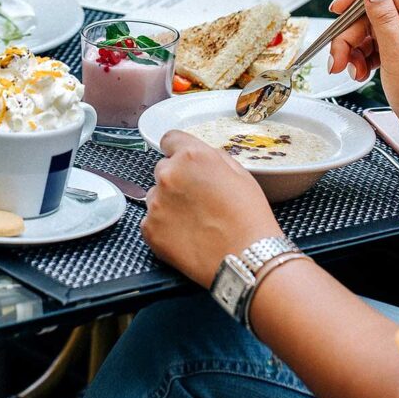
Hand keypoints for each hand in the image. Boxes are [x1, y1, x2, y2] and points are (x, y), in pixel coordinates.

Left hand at [142, 131, 282, 287]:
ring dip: (169, 203)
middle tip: (197, 199)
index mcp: (191, 157)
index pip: (170, 139)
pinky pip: (151, 221)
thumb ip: (213, 158)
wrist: (246, 258)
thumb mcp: (240, 174)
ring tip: (194, 221)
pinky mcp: (149, 229)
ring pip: (156, 195)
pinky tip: (186, 235)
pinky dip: (164, 226)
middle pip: (163, 169)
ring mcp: (156, 203)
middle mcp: (168, 175)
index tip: (182, 161)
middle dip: (176, 180)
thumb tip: (199, 156)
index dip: (178, 151)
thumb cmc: (249, 217)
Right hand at [328, 0, 398, 145]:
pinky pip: (370, 50)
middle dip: (348, 36)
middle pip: (368, 15)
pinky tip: (359, 75)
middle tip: (337, 59)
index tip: (336, 10)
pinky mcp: (398, 58)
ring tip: (349, 72)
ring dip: (351, 51)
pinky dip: (360, 61)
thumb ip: (382, 18)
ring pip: (366, 34)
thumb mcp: (397, 53)